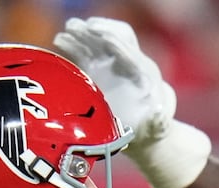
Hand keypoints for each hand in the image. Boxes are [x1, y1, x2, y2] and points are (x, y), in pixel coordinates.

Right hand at [55, 17, 209, 187]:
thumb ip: (158, 123)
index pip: (130, 51)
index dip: (117, 44)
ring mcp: (110, 64)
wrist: (140, 127)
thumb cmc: (149, 129)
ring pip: (97, 41)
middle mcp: (127, 64)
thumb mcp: (156, 129)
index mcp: (143, 74)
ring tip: (67, 30)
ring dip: (83, 33)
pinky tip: (59, 40)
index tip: (103, 36)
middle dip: (98, 31)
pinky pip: (84, 51)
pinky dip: (73, 44)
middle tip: (81, 27)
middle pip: (114, 38)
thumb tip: (159, 114)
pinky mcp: (96, 68)